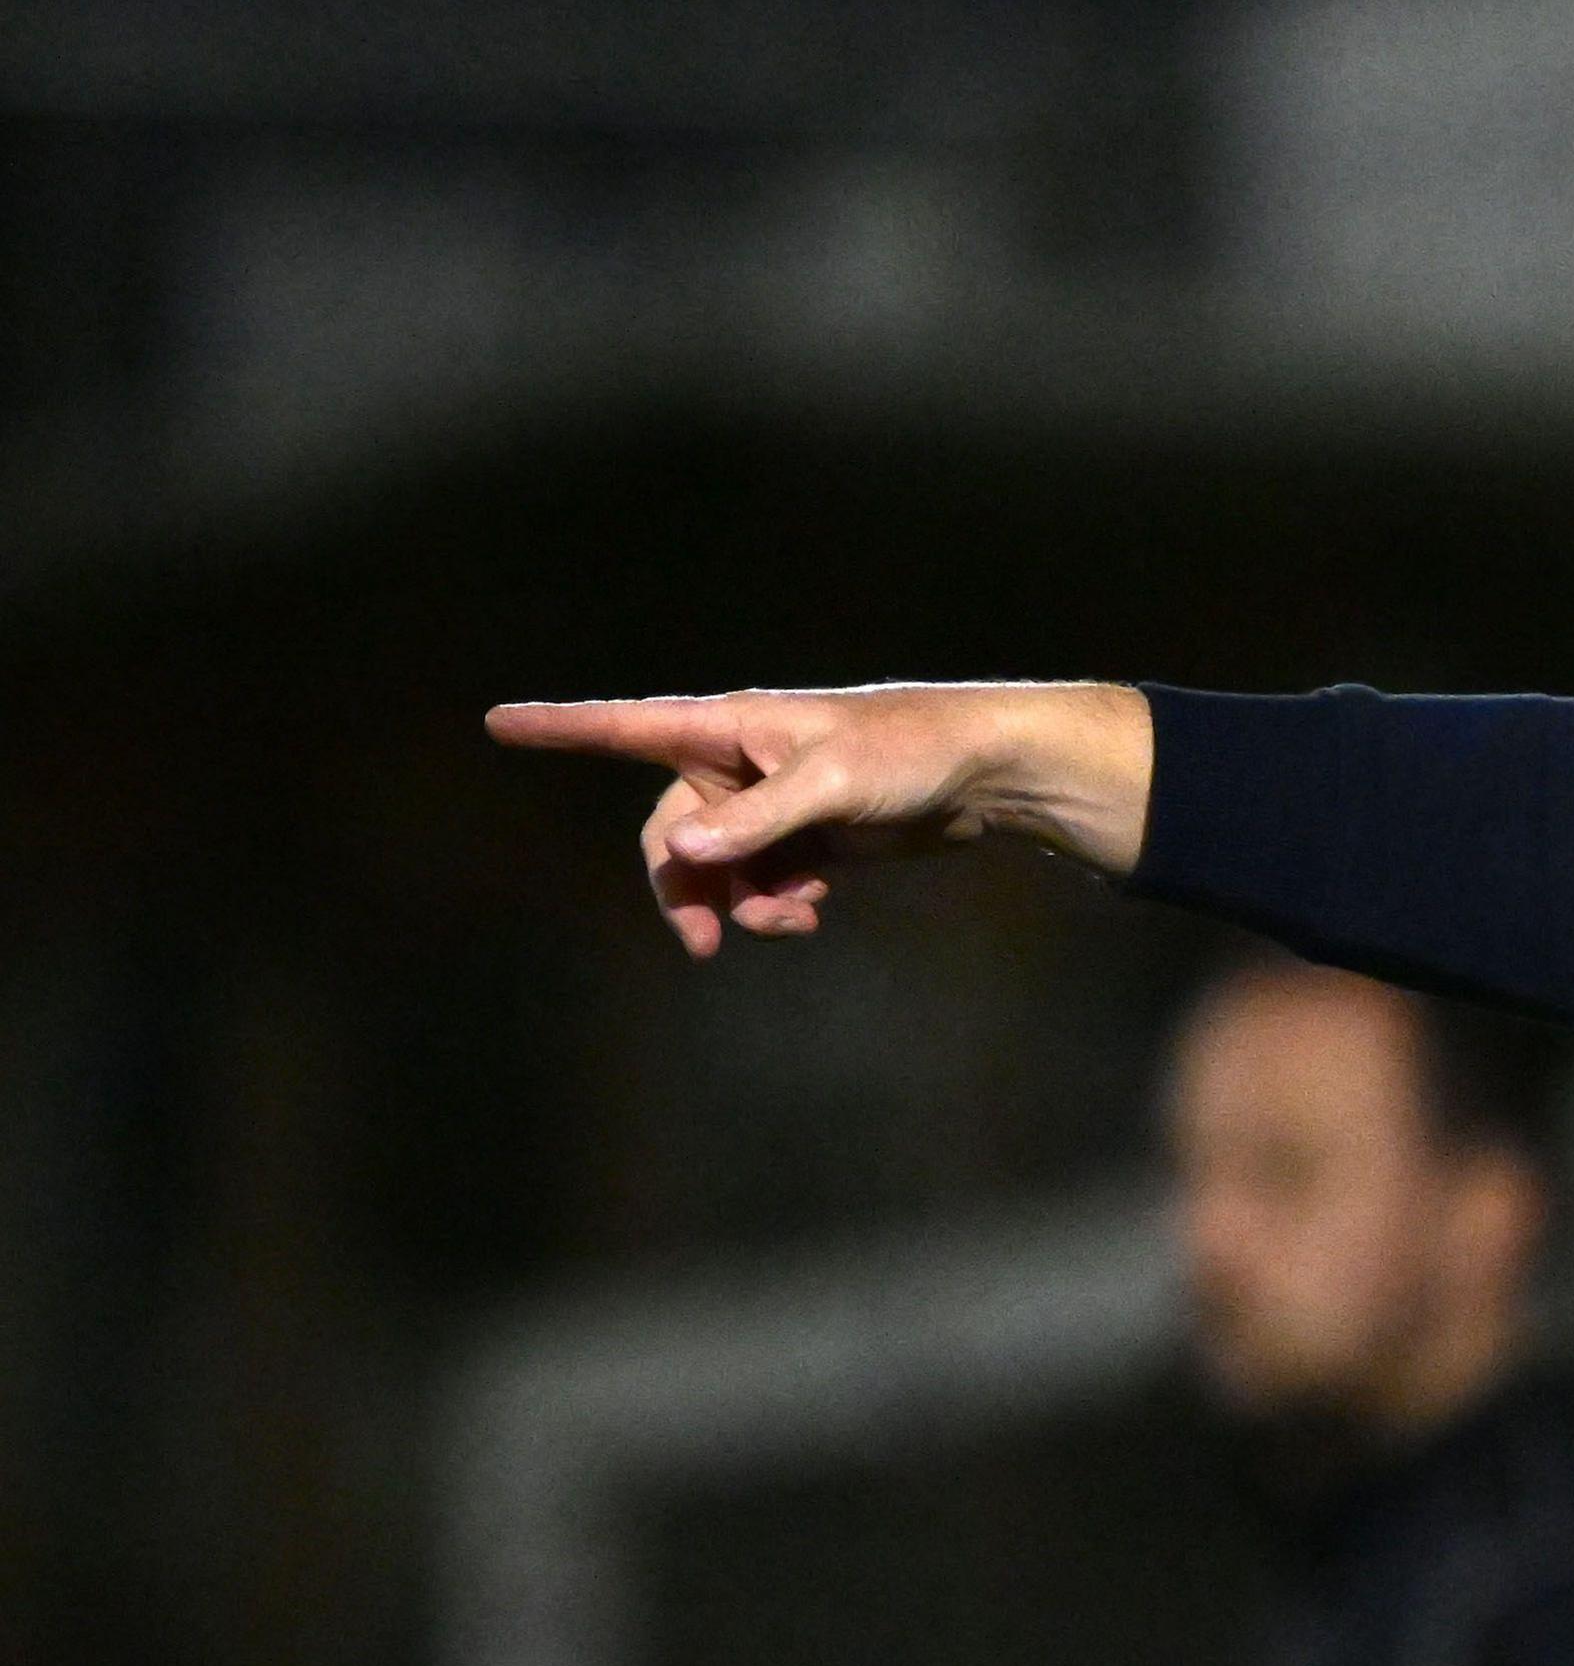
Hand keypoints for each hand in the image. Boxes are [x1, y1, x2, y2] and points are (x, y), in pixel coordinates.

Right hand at [484, 682, 1152, 956]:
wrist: (985, 774)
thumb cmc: (910, 752)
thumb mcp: (831, 784)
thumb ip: (756, 821)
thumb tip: (681, 853)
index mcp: (728, 728)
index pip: (625, 727)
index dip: (560, 728)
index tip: (496, 722)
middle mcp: (737, 764)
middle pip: (670, 836)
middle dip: (684, 890)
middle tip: (702, 943)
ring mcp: (769, 805)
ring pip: (716, 870)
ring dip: (738, 905)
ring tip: (791, 921)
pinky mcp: (804, 840)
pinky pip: (758, 883)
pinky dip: (773, 906)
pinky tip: (809, 914)